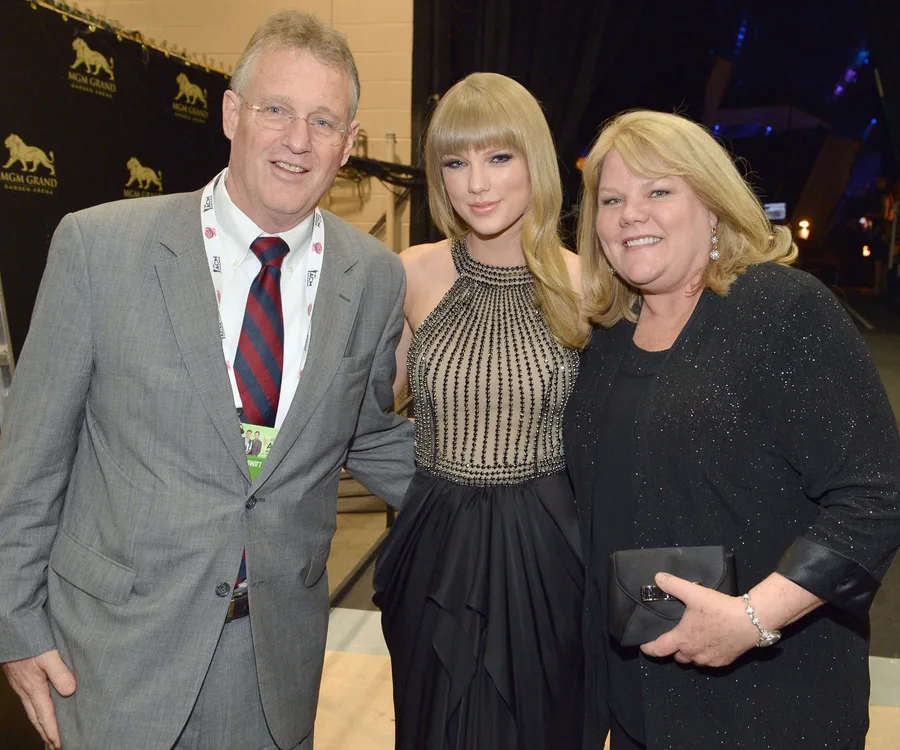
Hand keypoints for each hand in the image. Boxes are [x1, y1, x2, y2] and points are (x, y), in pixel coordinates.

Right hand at [2, 650, 75, 748]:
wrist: (12, 631)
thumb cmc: (29, 642)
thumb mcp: (48, 656)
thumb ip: (60, 672)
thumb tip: (70, 691)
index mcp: (34, 688)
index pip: (45, 716)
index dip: (53, 731)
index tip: (59, 744)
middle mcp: (26, 691)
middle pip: (36, 718)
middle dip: (45, 733)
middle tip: (54, 745)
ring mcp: (22, 686)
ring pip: (31, 710)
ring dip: (40, 723)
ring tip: (48, 733)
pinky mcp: (21, 680)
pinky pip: (29, 701)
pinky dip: (36, 711)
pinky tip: (41, 708)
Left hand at [639, 573, 758, 666]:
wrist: (750, 621)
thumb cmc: (719, 608)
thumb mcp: (694, 593)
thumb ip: (674, 585)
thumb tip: (657, 577)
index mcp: (682, 639)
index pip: (659, 649)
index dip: (649, 649)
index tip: (643, 646)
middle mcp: (693, 654)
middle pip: (676, 656)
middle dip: (673, 649)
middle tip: (674, 637)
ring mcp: (709, 660)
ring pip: (692, 661)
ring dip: (689, 653)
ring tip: (691, 640)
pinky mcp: (723, 662)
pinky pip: (708, 662)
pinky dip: (704, 655)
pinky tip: (709, 644)